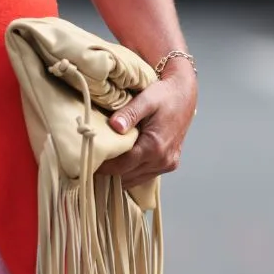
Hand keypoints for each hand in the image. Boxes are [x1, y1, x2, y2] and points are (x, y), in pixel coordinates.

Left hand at [102, 61, 196, 190]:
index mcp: (155, 146)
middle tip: (90, 167)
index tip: (88, 163)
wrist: (184, 93)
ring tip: (102, 168)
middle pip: (128, 176)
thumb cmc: (165, 95)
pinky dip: (132, 173)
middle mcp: (163, 159)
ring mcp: (167, 163)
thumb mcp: (146, 99)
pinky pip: (146, 175)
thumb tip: (114, 126)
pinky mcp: (169, 163)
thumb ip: (129, 114)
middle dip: (109, 174)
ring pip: (136, 179)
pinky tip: (120, 166)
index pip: (122, 166)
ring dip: (120, 176)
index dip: (104, 167)